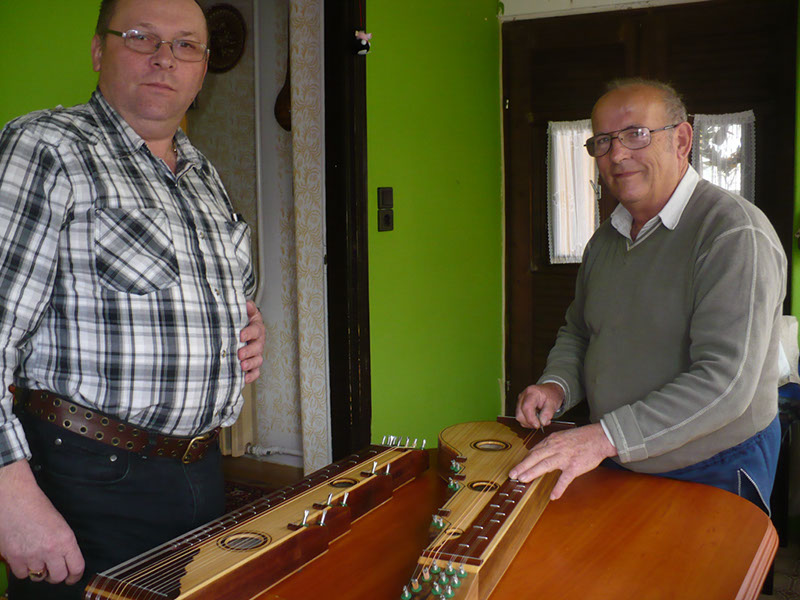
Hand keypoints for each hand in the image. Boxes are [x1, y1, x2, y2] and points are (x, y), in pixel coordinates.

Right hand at [0, 460, 83, 583]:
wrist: (15, 499)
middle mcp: (49, 550)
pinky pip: (21, 574)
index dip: (75, 576)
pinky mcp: (14, 557)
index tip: (72, 577)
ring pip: (38, 577)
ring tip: (38, 560)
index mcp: (65, 540)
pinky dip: (23, 569)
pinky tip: (25, 559)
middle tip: (54, 570)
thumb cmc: (37, 507)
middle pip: (57, 577)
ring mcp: (30, 555)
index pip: (76, 567)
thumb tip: (66, 560)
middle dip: (57, 575)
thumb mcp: (60, 524)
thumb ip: (63, 544)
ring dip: (39, 572)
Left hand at [238, 300, 265, 383]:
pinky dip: (251, 376)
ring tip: (242, 366)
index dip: (250, 333)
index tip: (241, 335)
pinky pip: (255, 372)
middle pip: (258, 347)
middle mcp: (258, 342)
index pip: (256, 330)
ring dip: (251, 364)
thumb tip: (246, 303)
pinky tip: (244, 378)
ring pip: (258, 360)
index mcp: (257, 328)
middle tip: (240, 353)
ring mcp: (256, 354)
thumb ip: (246, 308)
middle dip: (249, 351)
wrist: (239, 332)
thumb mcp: (244, 313)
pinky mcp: (252, 366)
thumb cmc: (241, 323)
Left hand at [508, 423, 616, 499]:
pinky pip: (565, 478)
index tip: (516, 468)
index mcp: (552, 441)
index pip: (534, 451)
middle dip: (522, 466)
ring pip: (546, 464)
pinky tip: (553, 496)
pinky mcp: (575, 466)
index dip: (524, 460)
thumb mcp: (562, 437)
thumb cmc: (581, 438)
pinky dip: (559, 487)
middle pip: (535, 456)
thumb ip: (550, 445)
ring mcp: (565, 457)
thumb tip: (538, 453)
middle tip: (512, 474)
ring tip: (523, 480)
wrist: (599, 438)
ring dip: (533, 472)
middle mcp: (556, 448)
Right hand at [515, 382, 563, 428]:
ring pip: (519, 417)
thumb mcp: (554, 403)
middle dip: (530, 423)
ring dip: (530, 423)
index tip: (538, 425)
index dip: (531, 419)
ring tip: (540, 420)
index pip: (526, 407)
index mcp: (532, 392)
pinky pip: (521, 417)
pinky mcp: (520, 406)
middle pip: (520, 414)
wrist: (550, 390)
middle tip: (541, 423)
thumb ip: (548, 413)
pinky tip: (536, 418)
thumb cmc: (551, 394)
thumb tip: (542, 422)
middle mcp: (523, 396)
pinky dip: (528, 421)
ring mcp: (520, 401)